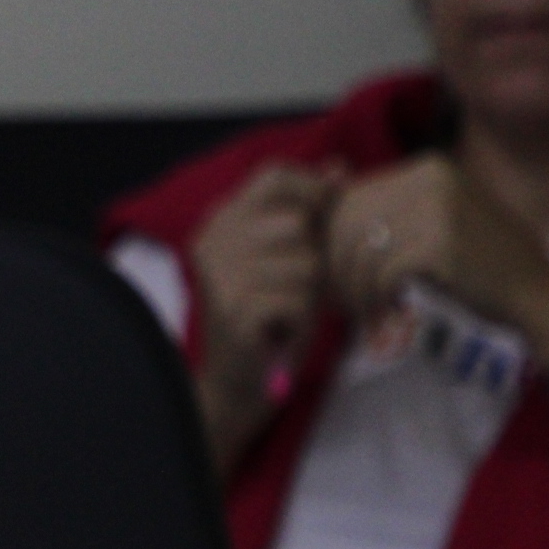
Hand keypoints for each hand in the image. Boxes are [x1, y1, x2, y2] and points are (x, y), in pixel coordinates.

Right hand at [186, 161, 337, 463]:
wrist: (237, 382)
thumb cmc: (270, 317)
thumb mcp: (288, 257)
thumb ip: (307, 212)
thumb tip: (338, 166)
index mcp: (219, 221)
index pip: (275, 176)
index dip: (314, 190)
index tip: (330, 214)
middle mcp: (210, 241)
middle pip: (298, 223)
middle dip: (313, 256)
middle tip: (297, 287)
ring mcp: (218, 274)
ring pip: (305, 263)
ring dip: (310, 294)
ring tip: (287, 312)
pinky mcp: (233, 309)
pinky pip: (298, 298)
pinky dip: (302, 320)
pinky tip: (281, 331)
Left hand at [327, 153, 548, 354]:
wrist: (538, 295)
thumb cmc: (479, 265)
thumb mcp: (433, 222)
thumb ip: (387, 210)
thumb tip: (322, 194)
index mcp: (428, 168)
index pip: (351, 198)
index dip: (334, 242)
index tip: (340, 276)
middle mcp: (432, 178)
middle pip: (347, 222)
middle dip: (338, 267)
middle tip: (345, 300)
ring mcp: (439, 208)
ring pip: (360, 250)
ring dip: (355, 291)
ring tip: (367, 313)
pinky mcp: (442, 244)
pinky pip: (382, 273)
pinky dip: (377, 301)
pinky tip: (388, 316)